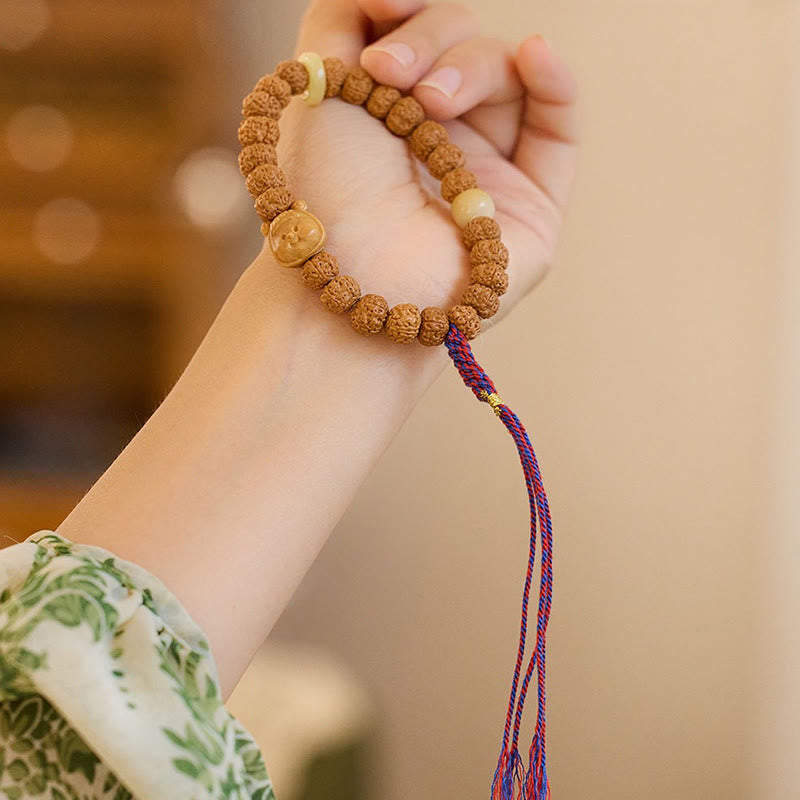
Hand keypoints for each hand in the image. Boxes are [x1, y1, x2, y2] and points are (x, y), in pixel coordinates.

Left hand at [258, 0, 579, 339]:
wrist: (351, 271)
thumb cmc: (324, 186)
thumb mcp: (316, 78)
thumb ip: (346, 13)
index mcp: (392, 115)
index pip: (422, 36)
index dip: (409, 17)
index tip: (381, 20)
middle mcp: (442, 141)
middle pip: (466, 49)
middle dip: (431, 44)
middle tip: (390, 75)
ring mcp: (489, 171)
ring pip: (508, 78)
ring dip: (472, 68)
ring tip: (430, 102)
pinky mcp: (532, 205)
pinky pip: (559, 132)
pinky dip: (556, 85)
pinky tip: (537, 56)